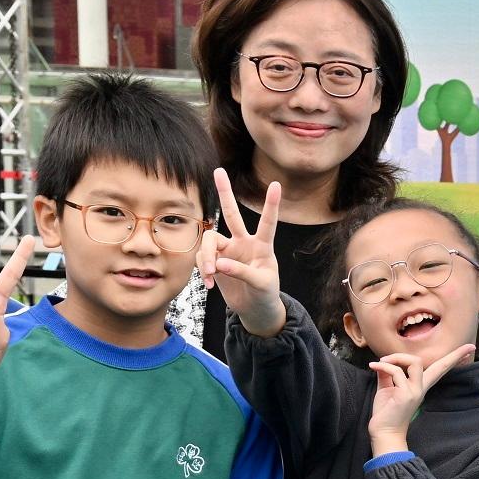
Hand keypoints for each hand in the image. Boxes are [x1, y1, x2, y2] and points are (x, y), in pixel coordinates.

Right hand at [204, 169, 283, 329]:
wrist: (255, 308)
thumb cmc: (265, 294)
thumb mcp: (260, 284)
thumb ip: (241, 273)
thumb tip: (218, 264)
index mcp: (262, 246)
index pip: (267, 223)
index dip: (271, 205)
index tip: (276, 184)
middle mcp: (243, 242)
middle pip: (231, 214)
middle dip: (225, 193)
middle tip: (219, 170)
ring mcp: (228, 250)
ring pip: (210, 241)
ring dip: (206, 257)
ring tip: (210, 275)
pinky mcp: (215, 261)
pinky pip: (202, 257)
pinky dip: (202, 269)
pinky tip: (209, 284)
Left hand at [369, 341, 475, 454]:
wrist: (383, 433)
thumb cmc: (385, 413)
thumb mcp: (387, 388)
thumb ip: (388, 374)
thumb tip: (384, 361)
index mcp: (420, 386)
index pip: (440, 370)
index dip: (454, 358)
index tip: (470, 348)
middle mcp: (421, 388)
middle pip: (439, 365)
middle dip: (452, 354)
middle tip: (447, 348)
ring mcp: (415, 391)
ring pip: (415, 362)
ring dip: (397, 357)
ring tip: (382, 362)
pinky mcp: (406, 395)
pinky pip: (395, 372)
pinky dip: (383, 366)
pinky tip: (373, 366)